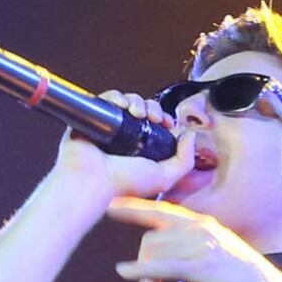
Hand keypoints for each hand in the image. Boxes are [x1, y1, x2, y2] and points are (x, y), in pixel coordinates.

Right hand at [53, 90, 197, 208]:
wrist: (91, 180)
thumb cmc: (122, 184)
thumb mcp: (164, 177)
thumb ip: (185, 161)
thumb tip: (190, 137)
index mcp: (140, 152)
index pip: (156, 127)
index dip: (164, 119)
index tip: (167, 123)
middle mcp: (124, 140)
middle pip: (143, 111)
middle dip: (152, 108)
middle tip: (153, 117)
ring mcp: (108, 129)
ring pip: (127, 103)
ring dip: (136, 102)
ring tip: (137, 111)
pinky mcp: (91, 119)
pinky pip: (106, 99)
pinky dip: (115, 97)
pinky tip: (121, 105)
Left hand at [103, 194, 281, 281]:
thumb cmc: (237, 277)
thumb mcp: (214, 252)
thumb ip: (190, 246)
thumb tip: (165, 254)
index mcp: (201, 224)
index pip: (160, 210)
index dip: (134, 207)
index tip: (112, 204)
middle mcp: (199, 229)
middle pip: (151, 239)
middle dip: (142, 263)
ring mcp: (199, 247)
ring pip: (153, 254)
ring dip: (144, 278)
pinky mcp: (199, 268)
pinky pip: (161, 266)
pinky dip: (139, 270)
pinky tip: (125, 273)